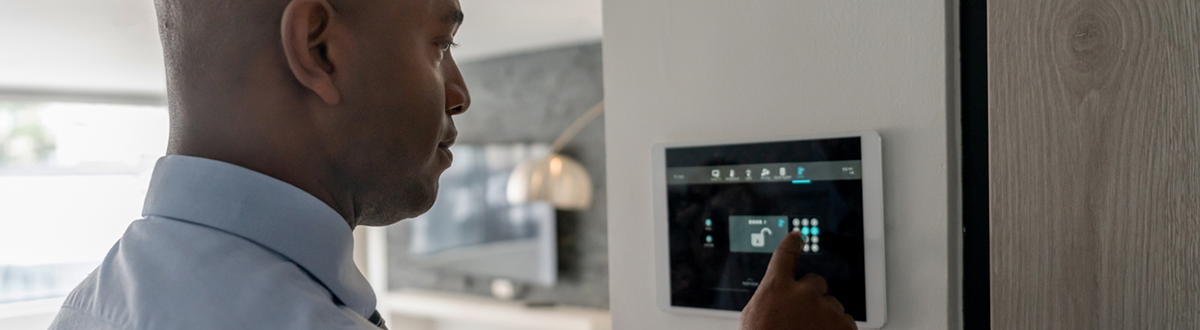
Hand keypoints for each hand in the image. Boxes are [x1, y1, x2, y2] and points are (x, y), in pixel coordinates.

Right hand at [740, 231, 856, 329]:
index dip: (792, 244)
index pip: (785, 255)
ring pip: (832, 305)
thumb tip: (776, 297)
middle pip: (815, 283)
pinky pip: (845, 321)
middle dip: (811, 297)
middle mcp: (803, 293)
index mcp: (776, 288)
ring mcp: (825, 309)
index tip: (798, 237)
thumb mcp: (753, 318)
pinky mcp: (844, 325)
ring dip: (825, 317)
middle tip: (801, 320)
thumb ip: (769, 301)